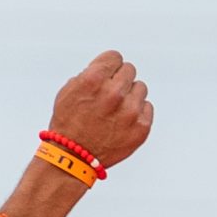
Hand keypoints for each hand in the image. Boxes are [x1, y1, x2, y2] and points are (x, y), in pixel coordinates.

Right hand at [47, 51, 151, 168]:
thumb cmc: (69, 125)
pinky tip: (122, 122)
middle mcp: (114, 93)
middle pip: (129, 70)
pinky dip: (137, 113)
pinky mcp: (141, 127)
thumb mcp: (69, 91)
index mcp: (94, 80)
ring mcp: (130, 111)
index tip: (105, 76)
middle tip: (109, 96)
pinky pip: (147, 107)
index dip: (108, 67)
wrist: (72, 159)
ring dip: (129, 96)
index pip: (115, 57)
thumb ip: (90, 73)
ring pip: (140, 88)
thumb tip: (109, 68)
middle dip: (119, 81)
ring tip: (115, 111)